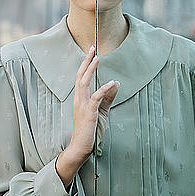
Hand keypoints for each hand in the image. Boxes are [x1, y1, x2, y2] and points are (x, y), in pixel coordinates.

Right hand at [55, 45, 118, 188]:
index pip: (81, 77)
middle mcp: (79, 99)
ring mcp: (82, 106)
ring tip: (97, 59)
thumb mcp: (101, 112)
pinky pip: (96, 98)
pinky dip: (104, 89)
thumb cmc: (90, 130)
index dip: (86, 64)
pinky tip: (112, 83)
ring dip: (91, 70)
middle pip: (80, 76)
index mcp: (80, 99)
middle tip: (92, 48)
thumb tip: (116, 84)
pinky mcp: (89, 113)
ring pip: (84, 83)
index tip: (91, 52)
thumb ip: (107, 98)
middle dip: (86, 61)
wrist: (81, 147)